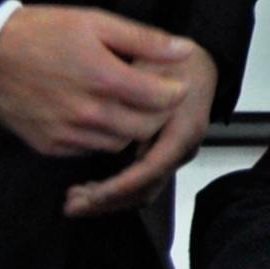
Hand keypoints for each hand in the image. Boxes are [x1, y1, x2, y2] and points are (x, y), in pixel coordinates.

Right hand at [0, 6, 195, 158]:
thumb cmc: (42, 32)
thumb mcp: (96, 22)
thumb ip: (144, 40)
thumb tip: (184, 49)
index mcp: (104, 78)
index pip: (161, 99)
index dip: (175, 90)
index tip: (174, 81)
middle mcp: (87, 112)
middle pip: (145, 128)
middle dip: (158, 113)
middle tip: (156, 96)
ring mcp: (66, 133)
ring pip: (119, 144)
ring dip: (131, 128)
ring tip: (128, 105)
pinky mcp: (48, 145)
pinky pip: (89, 150)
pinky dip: (101, 137)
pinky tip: (99, 116)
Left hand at [65, 42, 216, 217]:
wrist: (199, 63)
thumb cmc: (172, 63)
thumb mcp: (154, 69)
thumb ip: (137, 94)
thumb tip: (114, 125)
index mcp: (183, 130)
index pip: (151, 169)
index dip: (118, 185)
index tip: (86, 193)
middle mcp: (182, 150)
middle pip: (146, 189)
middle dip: (108, 201)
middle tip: (71, 205)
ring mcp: (174, 156)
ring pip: (142, 192)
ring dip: (108, 201)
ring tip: (73, 202)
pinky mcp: (163, 157)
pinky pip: (141, 183)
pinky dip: (115, 192)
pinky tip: (89, 190)